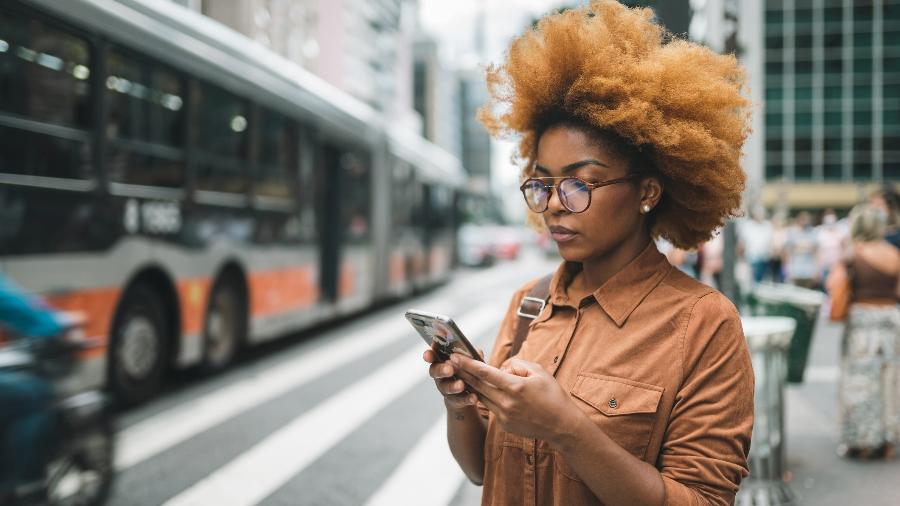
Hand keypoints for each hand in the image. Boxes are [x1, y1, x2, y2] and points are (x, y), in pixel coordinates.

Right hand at [424, 345, 478, 409]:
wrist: (469, 390)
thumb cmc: (466, 369)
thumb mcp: (469, 359)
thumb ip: (471, 354)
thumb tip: (477, 351)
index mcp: (441, 361)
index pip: (432, 356)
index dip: (429, 355)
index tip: (428, 355)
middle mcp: (440, 375)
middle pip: (435, 371)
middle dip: (441, 370)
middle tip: (449, 370)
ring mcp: (445, 388)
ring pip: (446, 388)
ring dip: (453, 386)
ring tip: (461, 385)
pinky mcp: (454, 400)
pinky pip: (459, 400)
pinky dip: (466, 398)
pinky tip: (473, 397)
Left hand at [451, 353, 583, 444]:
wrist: (562, 425)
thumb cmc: (553, 395)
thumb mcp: (540, 372)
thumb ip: (518, 365)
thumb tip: (503, 367)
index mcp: (516, 387)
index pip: (485, 373)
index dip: (468, 363)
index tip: (455, 355)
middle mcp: (507, 403)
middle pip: (477, 385)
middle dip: (462, 372)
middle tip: (450, 361)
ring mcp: (504, 416)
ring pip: (481, 397)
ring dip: (471, 386)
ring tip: (462, 374)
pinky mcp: (504, 425)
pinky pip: (492, 407)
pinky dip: (489, 398)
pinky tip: (486, 390)